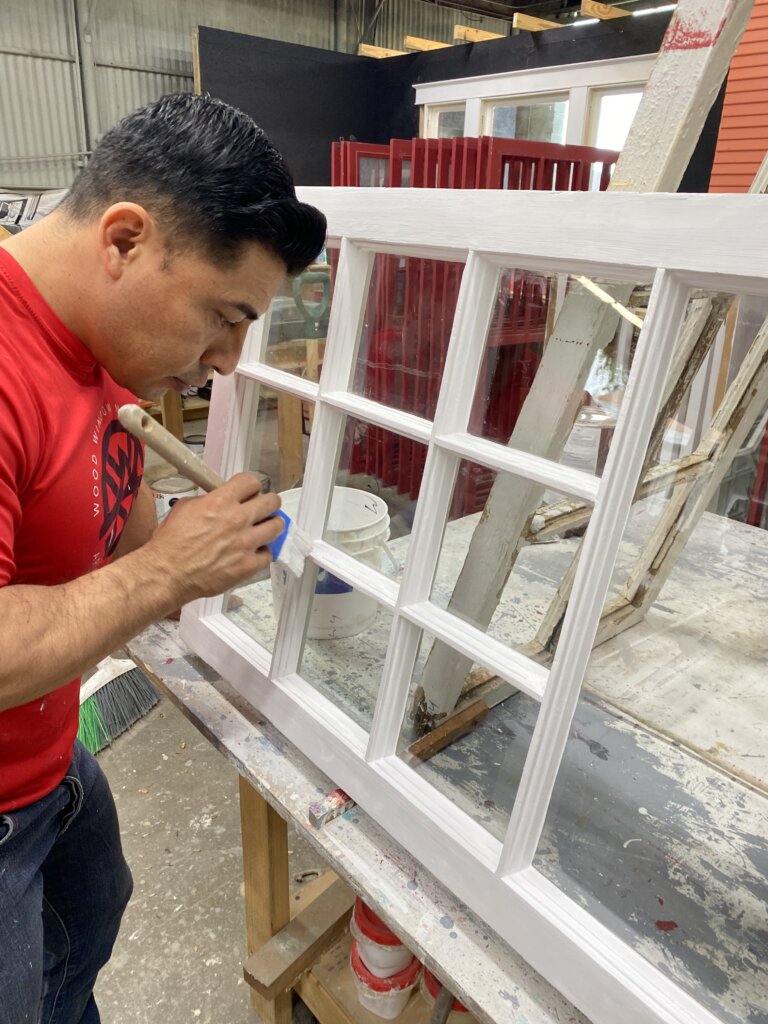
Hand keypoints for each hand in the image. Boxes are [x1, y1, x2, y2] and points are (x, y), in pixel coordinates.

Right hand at [144, 473, 282, 603]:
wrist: (167, 574)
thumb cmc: (170, 542)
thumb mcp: (184, 508)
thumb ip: (207, 500)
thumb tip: (220, 500)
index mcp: (220, 502)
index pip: (251, 482)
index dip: (251, 486)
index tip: (249, 493)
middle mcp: (237, 519)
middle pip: (272, 502)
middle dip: (268, 503)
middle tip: (263, 510)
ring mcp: (245, 543)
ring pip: (277, 526)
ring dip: (271, 525)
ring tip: (264, 529)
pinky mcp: (248, 565)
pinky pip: (268, 554)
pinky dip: (262, 552)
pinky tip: (253, 552)